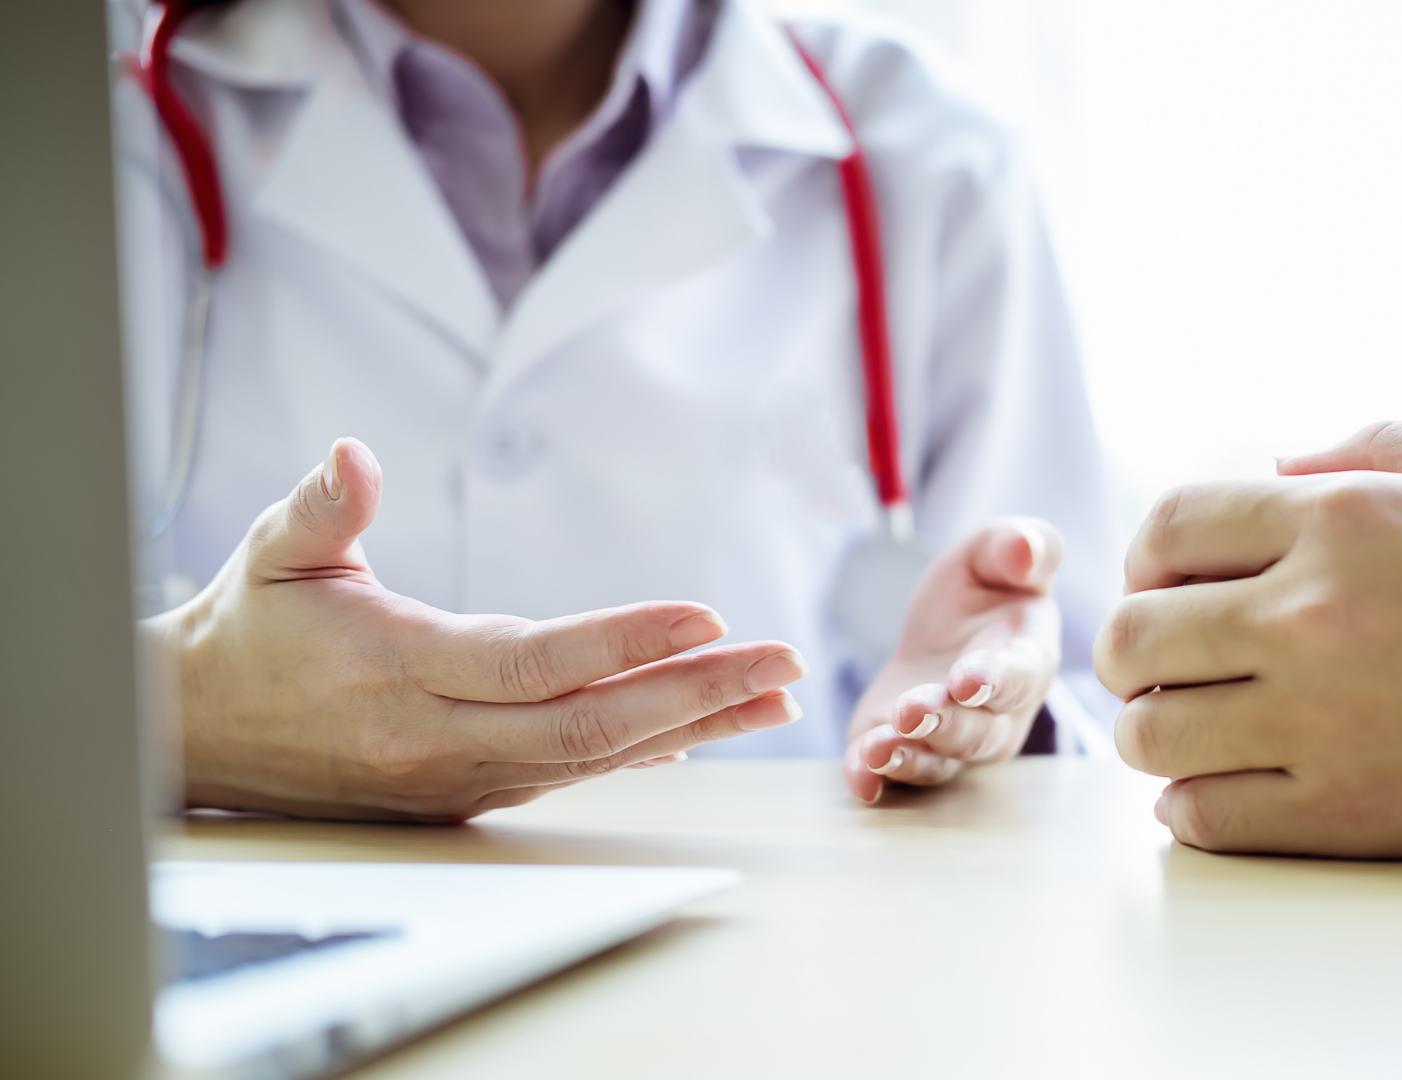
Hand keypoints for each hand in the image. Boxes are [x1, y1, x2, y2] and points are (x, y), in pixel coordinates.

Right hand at [153, 438, 806, 820]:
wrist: (194, 736)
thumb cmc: (246, 630)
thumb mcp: (269, 555)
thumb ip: (320, 507)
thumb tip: (352, 454)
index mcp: (397, 668)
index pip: (532, 660)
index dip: (624, 641)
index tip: (707, 615)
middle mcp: (438, 736)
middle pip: (588, 722)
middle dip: (698, 691)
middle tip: (785, 661)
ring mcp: (458, 774)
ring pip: (595, 757)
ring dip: (694, 724)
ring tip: (775, 693)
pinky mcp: (469, 791)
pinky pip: (574, 773)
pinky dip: (647, 750)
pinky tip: (707, 728)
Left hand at [842, 519, 1063, 802]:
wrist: (946, 630)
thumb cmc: (982, 589)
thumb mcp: (994, 552)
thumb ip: (1018, 545)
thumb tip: (1028, 550)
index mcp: (1028, 655)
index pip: (1019, 674)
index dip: (995, 680)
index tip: (966, 680)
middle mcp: (1000, 712)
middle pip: (978, 730)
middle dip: (944, 722)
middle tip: (911, 709)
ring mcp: (955, 739)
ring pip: (940, 758)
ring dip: (909, 756)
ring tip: (876, 747)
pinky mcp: (908, 749)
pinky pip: (898, 774)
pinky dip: (876, 777)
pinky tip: (858, 775)